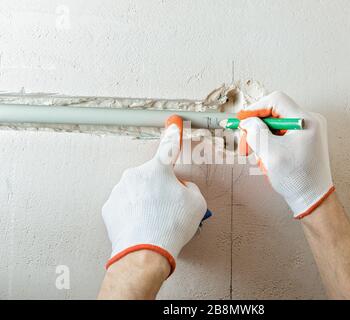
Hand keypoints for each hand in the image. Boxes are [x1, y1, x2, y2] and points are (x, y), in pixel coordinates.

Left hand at [102, 116, 207, 274]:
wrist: (144, 252)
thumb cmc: (170, 226)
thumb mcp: (197, 204)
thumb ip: (191, 188)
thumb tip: (183, 188)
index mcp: (158, 170)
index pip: (168, 147)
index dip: (173, 135)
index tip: (173, 124)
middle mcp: (136, 175)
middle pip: (152, 177)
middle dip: (160, 188)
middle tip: (168, 208)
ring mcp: (120, 190)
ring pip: (137, 191)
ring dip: (146, 201)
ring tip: (154, 221)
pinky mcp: (110, 207)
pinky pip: (125, 204)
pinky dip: (133, 212)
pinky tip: (141, 225)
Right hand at [238, 91, 334, 218]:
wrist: (313, 199)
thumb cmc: (297, 179)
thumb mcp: (271, 154)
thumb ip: (256, 132)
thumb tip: (247, 121)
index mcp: (306, 121)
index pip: (276, 100)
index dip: (255, 108)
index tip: (241, 120)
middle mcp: (309, 122)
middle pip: (274, 114)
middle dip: (256, 129)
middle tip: (245, 146)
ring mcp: (307, 132)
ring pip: (274, 127)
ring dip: (261, 141)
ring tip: (260, 160)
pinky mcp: (303, 141)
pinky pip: (280, 136)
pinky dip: (269, 147)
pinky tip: (269, 162)